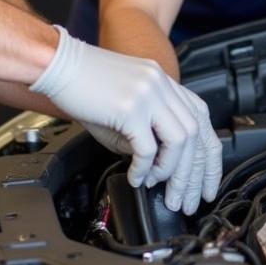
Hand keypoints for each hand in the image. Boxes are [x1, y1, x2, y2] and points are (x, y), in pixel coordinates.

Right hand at [31, 27, 221, 212]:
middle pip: (196, 133)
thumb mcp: (123, 108)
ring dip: (171, 171)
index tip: (204, 184)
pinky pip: (148, 147)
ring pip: (179, 140)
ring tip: (157, 186)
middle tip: (183, 199)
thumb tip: (156, 167)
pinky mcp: (130, 107)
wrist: (57, 64)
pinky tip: (136, 177)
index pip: (201, 119)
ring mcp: (148, 93)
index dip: (208, 156)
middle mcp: (161, 84)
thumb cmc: (84, 86)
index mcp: (163, 81)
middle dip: (192, 174)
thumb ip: (145, 132)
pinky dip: (144, 169)